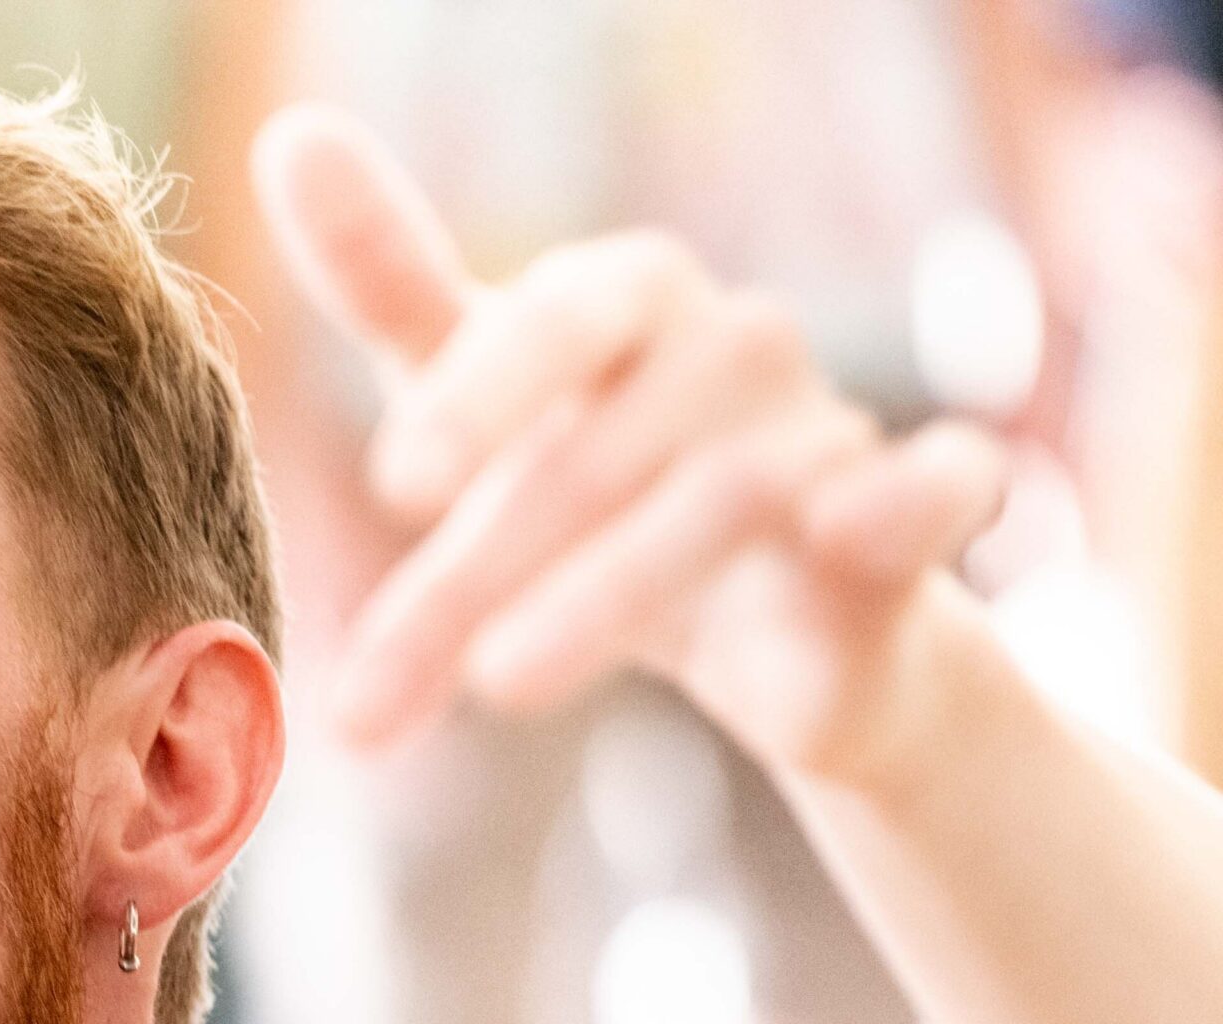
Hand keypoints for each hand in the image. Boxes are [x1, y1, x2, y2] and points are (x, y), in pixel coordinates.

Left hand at [251, 106, 1008, 781]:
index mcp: (626, 300)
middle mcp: (733, 346)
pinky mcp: (917, 520)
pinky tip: (848, 533)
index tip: (393, 486)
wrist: (770, 620)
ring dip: (604, 598)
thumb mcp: (472, 383)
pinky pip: (940, 489)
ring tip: (496, 685)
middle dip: (478, 574)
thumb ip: (389, 278)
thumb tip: (288, 133)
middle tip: (372, 682)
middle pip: (604, 452)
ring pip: (727, 498)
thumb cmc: (591, 478)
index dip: (480, 398)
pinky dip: (911, 499)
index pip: (553, 324)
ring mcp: (829, 428)